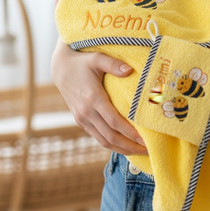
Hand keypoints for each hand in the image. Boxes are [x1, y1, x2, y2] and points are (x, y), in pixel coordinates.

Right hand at [51, 39, 146, 154]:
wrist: (61, 68)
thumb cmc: (82, 62)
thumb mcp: (97, 58)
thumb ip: (113, 64)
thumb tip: (130, 70)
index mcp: (92, 98)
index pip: (114, 122)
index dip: (129, 133)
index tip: (145, 139)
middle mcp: (86, 112)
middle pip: (110, 136)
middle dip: (130, 146)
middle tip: (149, 150)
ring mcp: (82, 119)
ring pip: (104, 141)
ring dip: (122, 149)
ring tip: (140, 152)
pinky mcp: (81, 121)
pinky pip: (98, 138)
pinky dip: (112, 145)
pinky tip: (125, 146)